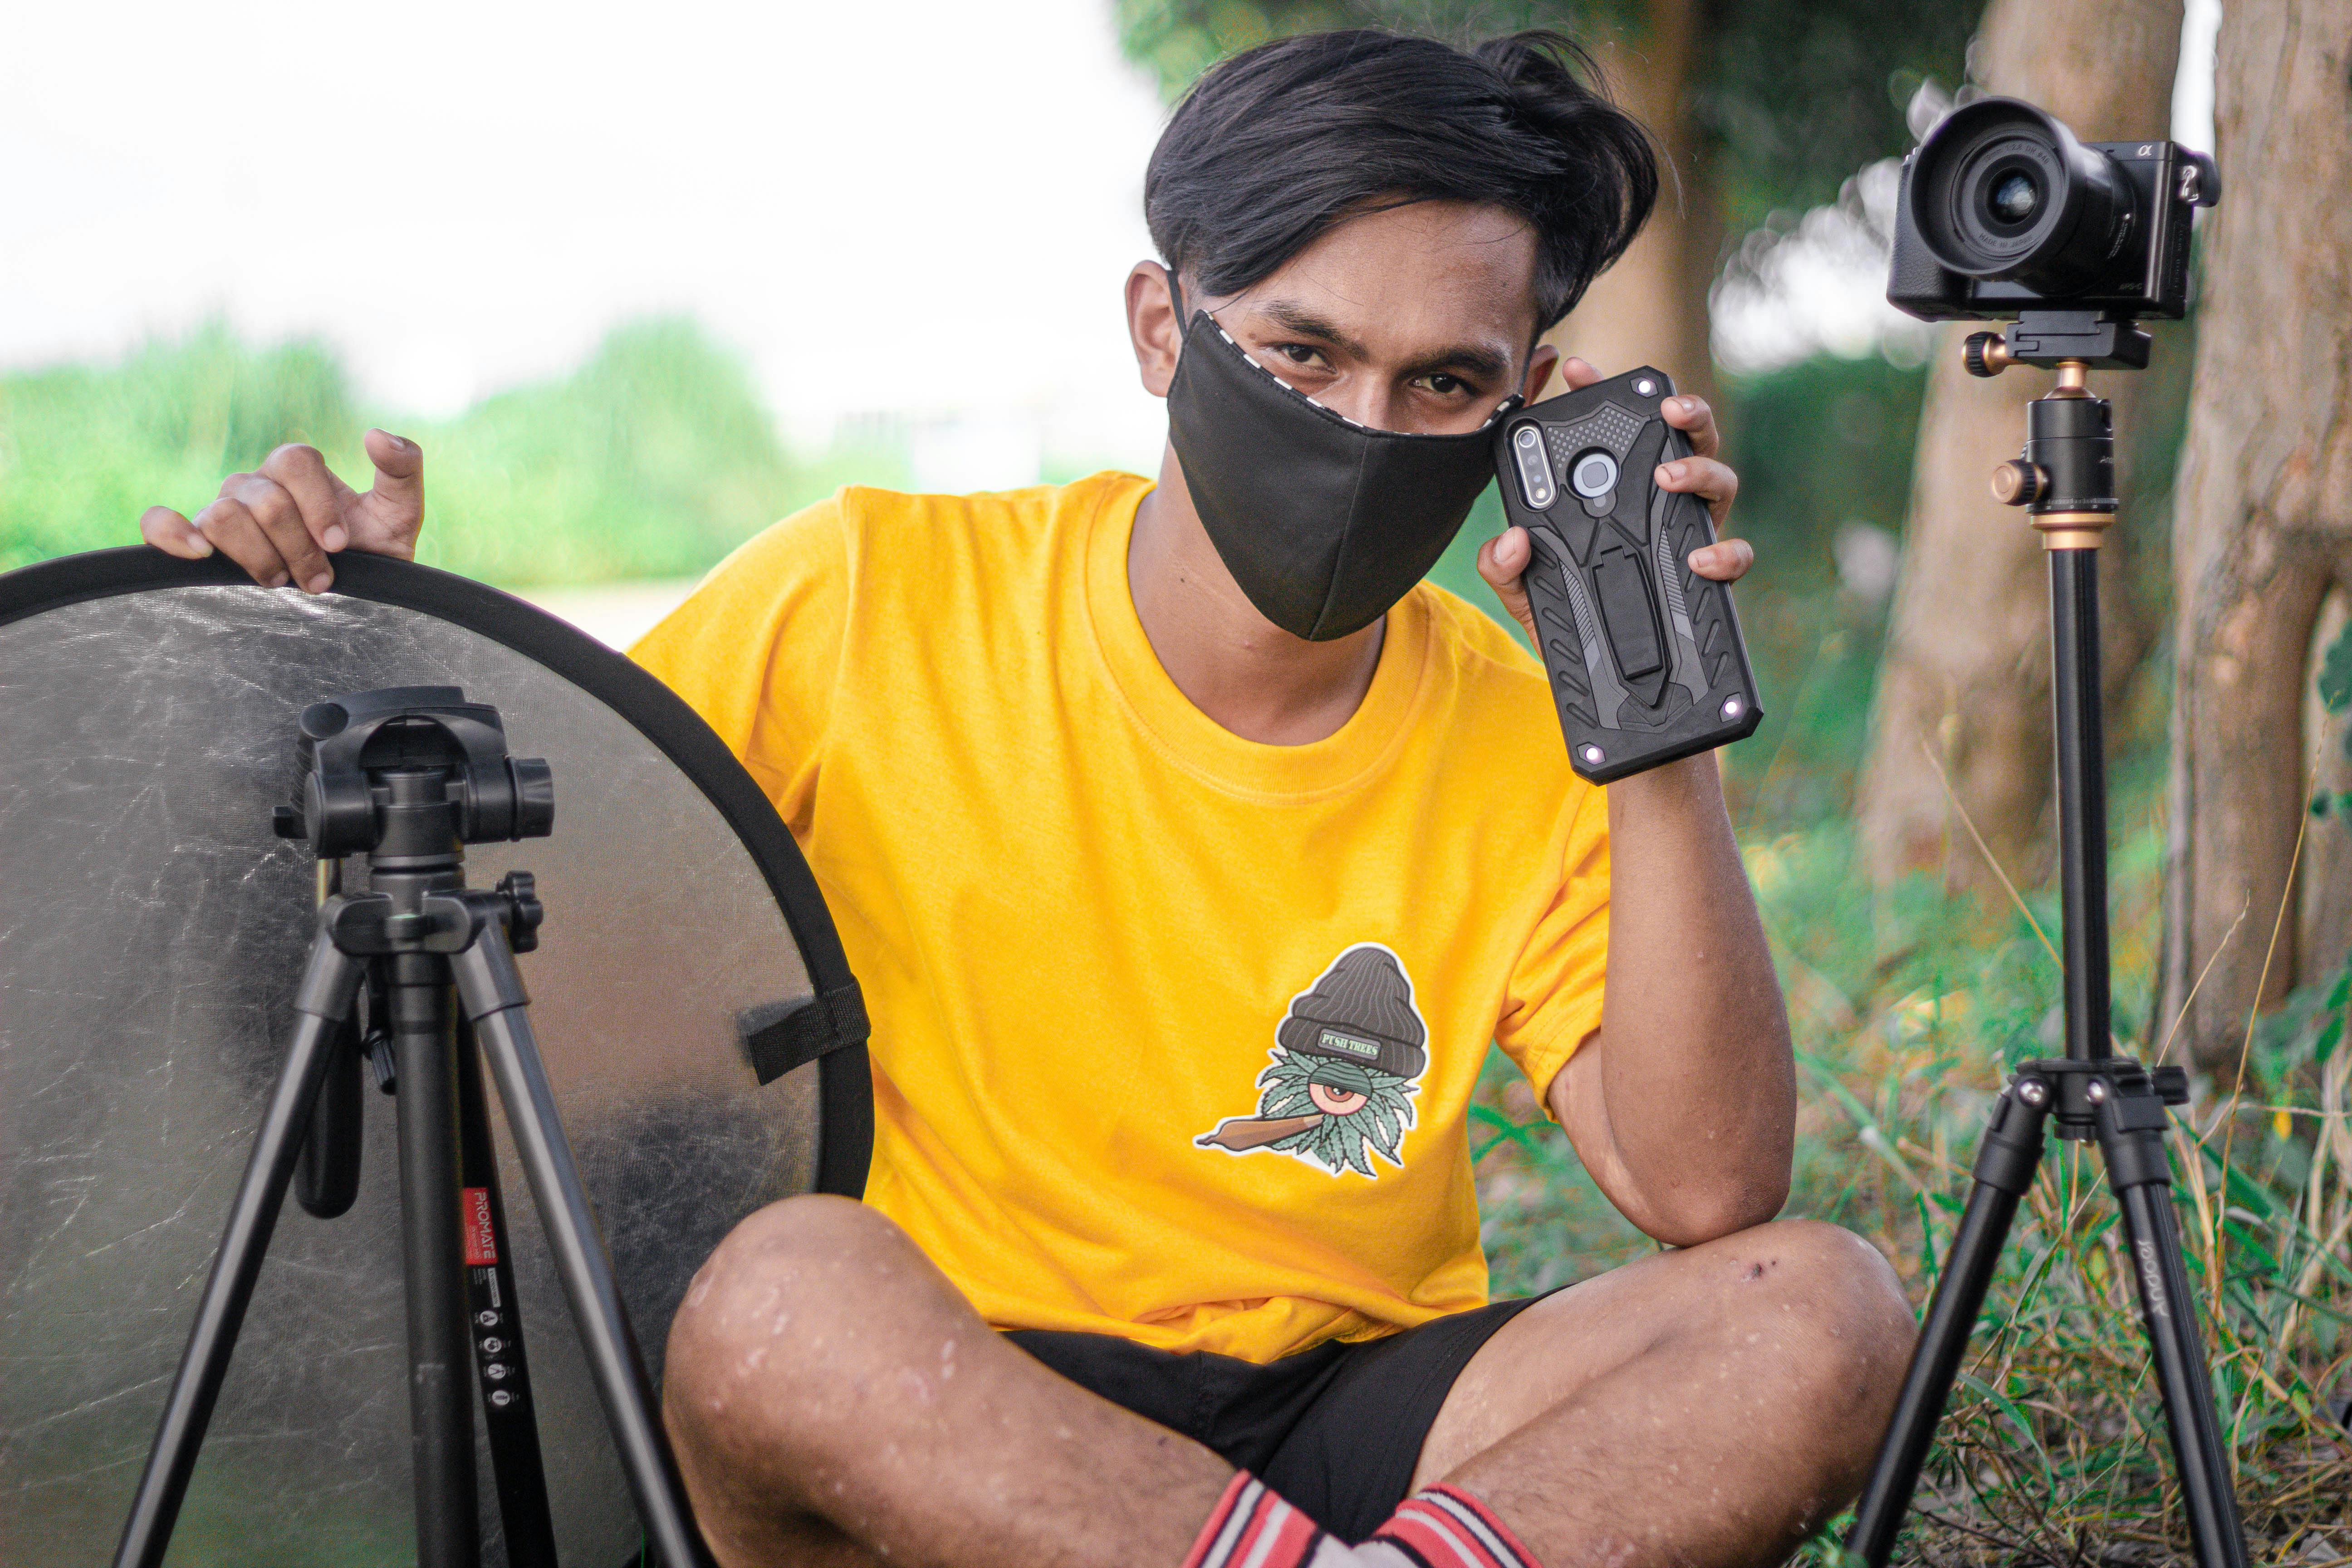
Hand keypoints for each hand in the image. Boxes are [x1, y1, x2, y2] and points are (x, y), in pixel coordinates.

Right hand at [139, 429, 425, 591]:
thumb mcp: (400, 513)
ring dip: (259, 556)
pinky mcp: (196, 542)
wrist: (355, 599)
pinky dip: (170, 533)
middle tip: (321, 579)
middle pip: (263, 499)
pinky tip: (199, 552)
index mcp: (295, 470)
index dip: (317, 504)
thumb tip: (375, 435)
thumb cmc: (375, 554)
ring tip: (283, 582)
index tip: (339, 545)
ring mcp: (222, 512)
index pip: (294, 462)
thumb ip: (401, 469)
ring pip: (223, 516)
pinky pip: (159, 523)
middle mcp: (254, 485)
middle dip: (298, 546)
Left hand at [1477, 358, 1750, 648]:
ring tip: (1671, 475)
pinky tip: (1700, 556)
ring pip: (1719, 481)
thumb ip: (1504, 565)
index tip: (1577, 368)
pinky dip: (1725, 552)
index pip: (1610, 433)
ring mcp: (1687, 533)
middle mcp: (1657, 504)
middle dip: (1682, 410)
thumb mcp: (1523, 591)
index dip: (1598, 393)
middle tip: (1664, 408)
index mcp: (1612, 495)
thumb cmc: (1565, 617)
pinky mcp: (1708, 575)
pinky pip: (1733, 555)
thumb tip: (1511, 540)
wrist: (1598, 676)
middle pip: (1683, 439)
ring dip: (1701, 468)